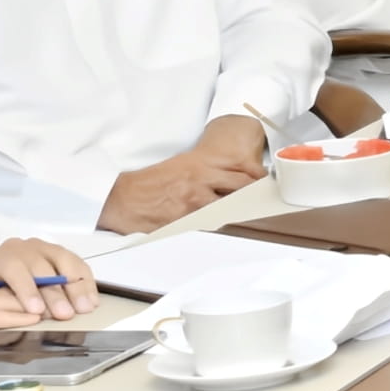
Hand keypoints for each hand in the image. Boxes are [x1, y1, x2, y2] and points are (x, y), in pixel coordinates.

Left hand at [0, 240, 98, 327]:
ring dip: (76, 286)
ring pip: (64, 263)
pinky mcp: (61, 254)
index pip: (14, 268)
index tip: (36, 310)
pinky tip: (92, 299)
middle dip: (55, 293)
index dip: (26, 288)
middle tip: (65, 315)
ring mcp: (45, 248)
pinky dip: (87, 282)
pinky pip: (78, 264)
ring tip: (84, 308)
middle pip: (42, 268)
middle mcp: (23, 248)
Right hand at [98, 116, 274, 233]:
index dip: (257, 180)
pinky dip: (213, 225)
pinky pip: (208, 224)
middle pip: (241, 189)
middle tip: (260, 204)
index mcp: (200, 164)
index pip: (241, 171)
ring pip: (227, 209)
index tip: (267, 185)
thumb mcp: (181, 167)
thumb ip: (206, 173)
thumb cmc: (149, 183)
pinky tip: (213, 226)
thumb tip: (227, 183)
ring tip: (239, 217)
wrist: (122, 197)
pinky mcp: (184, 219)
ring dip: (233, 214)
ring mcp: (193, 200)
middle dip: (253, 197)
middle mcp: (201, 179)